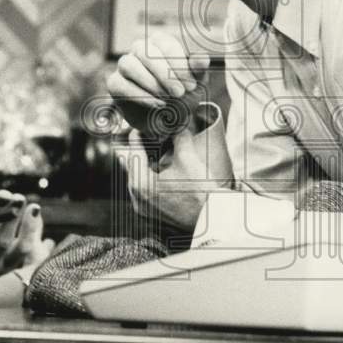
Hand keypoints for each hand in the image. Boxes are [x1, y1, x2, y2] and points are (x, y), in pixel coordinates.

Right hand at [107, 31, 210, 134]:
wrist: (167, 118)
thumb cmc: (181, 93)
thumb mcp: (195, 83)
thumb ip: (198, 70)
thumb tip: (202, 58)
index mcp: (160, 43)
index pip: (165, 44)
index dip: (178, 64)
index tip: (191, 86)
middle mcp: (140, 49)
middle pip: (144, 51)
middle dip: (163, 73)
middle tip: (179, 93)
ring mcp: (125, 65)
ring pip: (128, 65)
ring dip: (149, 83)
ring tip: (167, 99)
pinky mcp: (115, 83)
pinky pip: (120, 84)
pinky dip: (139, 96)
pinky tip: (156, 105)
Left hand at [114, 112, 232, 231]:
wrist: (214, 219)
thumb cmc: (201, 192)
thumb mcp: (188, 159)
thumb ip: (178, 137)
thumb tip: (176, 123)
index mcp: (141, 184)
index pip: (133, 151)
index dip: (137, 135)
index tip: (141, 126)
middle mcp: (137, 198)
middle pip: (129, 166)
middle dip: (136, 149)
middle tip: (144, 136)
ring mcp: (143, 208)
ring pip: (134, 179)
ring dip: (141, 164)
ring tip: (152, 151)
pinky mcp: (151, 215)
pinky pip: (141, 191)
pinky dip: (146, 178)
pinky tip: (158, 170)